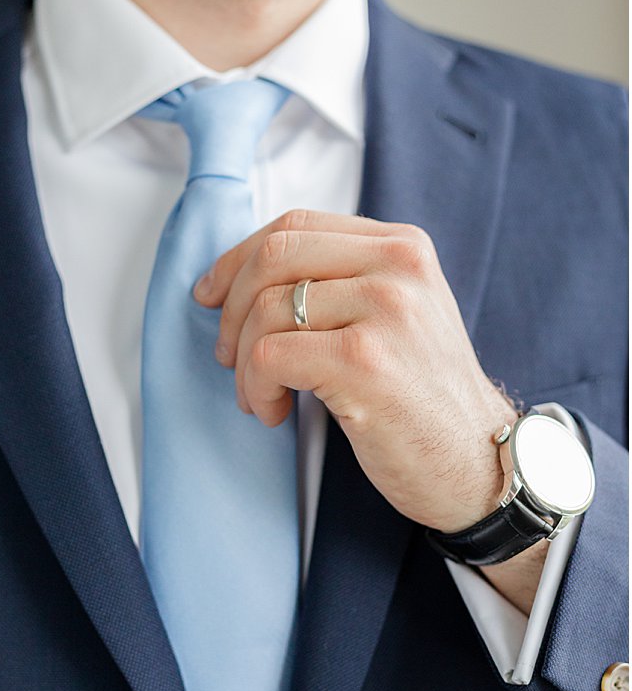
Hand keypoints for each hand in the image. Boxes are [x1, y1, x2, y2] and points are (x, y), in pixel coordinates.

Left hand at [193, 209, 517, 536]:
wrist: (479, 465)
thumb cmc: (420, 396)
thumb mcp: (393, 315)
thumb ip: (337, 281)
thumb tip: (238, 275)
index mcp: (402, 246)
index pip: (294, 226)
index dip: (237, 259)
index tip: (211, 296)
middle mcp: (399, 267)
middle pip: (273, 256)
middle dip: (232, 308)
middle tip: (228, 355)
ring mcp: (386, 310)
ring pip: (265, 310)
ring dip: (243, 362)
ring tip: (261, 396)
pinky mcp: (364, 360)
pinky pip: (268, 356)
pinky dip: (255, 388)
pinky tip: (274, 411)